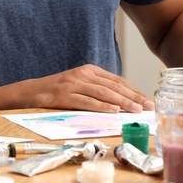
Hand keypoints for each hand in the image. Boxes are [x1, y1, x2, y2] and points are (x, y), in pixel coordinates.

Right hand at [23, 64, 153, 112]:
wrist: (33, 91)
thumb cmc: (60, 90)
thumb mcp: (81, 84)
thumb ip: (99, 88)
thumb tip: (124, 101)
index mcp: (90, 70)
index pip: (118, 80)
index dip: (134, 90)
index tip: (148, 100)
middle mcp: (84, 75)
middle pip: (114, 86)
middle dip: (134, 97)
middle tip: (149, 106)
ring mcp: (74, 84)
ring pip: (104, 93)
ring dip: (123, 102)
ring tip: (136, 110)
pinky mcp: (65, 96)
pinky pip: (87, 101)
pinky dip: (102, 106)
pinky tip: (114, 111)